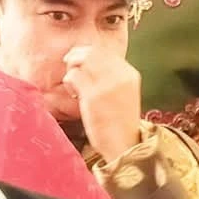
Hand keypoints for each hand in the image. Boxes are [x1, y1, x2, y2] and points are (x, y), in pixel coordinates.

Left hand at [60, 45, 143, 163]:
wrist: (125, 147)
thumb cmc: (120, 122)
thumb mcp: (124, 94)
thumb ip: (113, 77)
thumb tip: (90, 61)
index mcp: (129, 74)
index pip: (105, 51)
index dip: (89, 52)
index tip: (80, 60)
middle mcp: (120, 76)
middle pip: (92, 52)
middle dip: (77, 56)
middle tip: (69, 65)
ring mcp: (106, 85)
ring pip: (82, 60)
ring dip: (72, 68)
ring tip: (73, 83)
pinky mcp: (93, 96)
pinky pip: (74, 76)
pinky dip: (69, 81)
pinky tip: (73, 93)